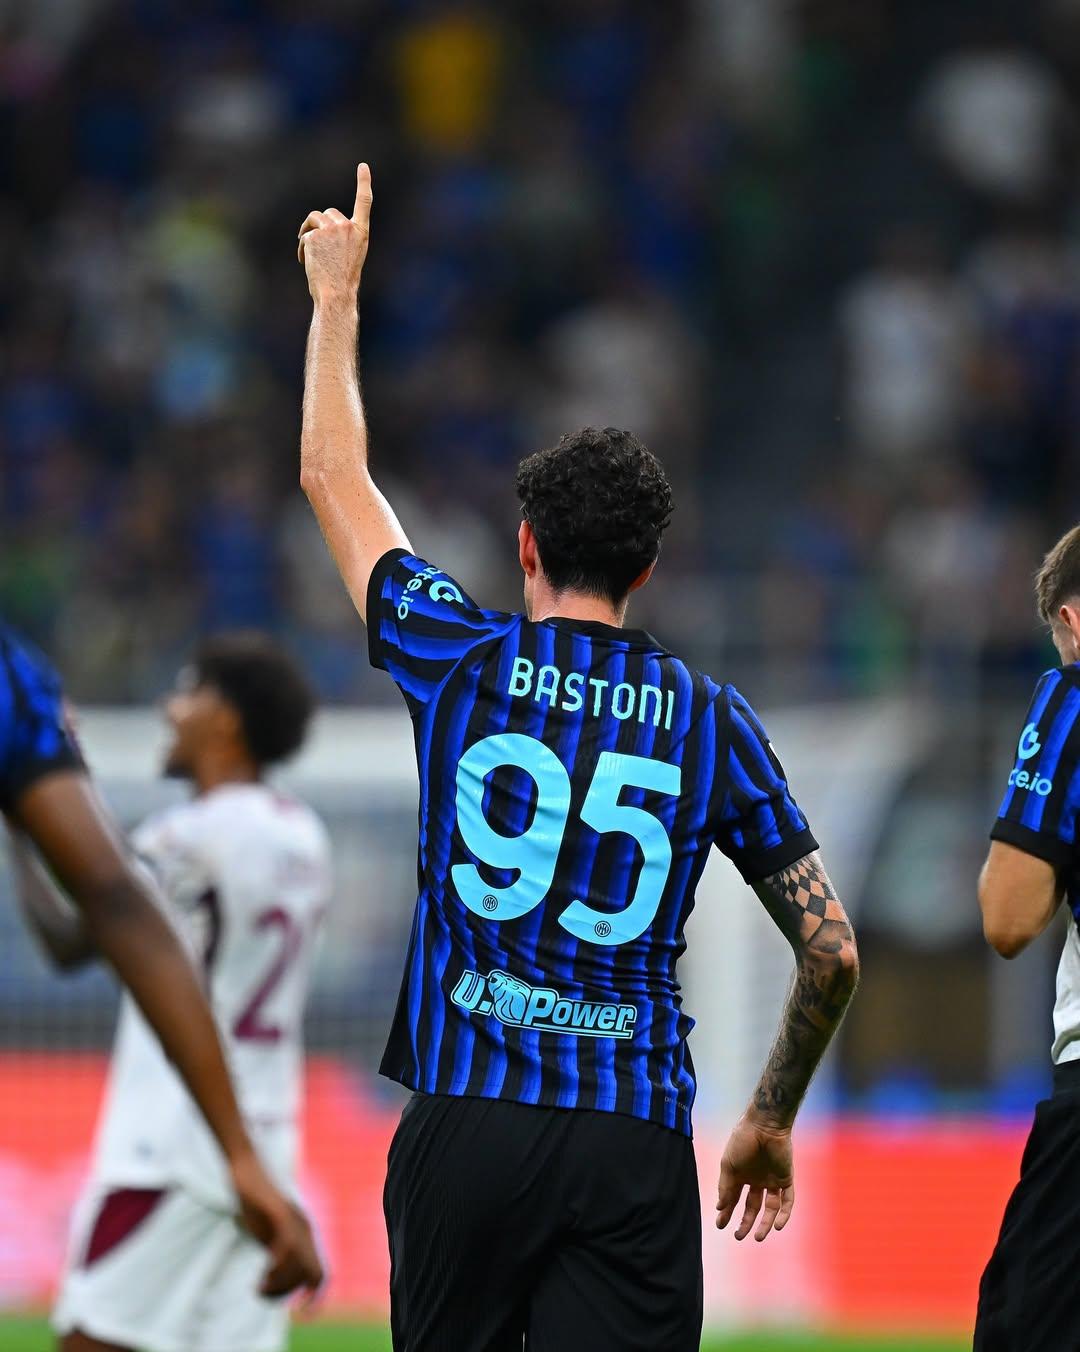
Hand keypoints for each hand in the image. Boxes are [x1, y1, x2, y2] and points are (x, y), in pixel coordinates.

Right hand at [230, 1149, 323, 1301]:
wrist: (246, 1172)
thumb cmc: (256, 1204)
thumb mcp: (270, 1234)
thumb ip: (278, 1252)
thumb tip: (278, 1279)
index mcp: (305, 1235)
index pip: (320, 1274)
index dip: (314, 1297)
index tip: (300, 1313)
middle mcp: (305, 1229)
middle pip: (314, 1275)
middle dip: (289, 1292)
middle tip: (264, 1292)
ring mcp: (294, 1221)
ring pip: (300, 1265)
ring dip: (280, 1284)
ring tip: (260, 1287)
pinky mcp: (279, 1213)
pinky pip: (287, 1246)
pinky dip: (277, 1267)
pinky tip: (261, 1275)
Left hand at [297, 162, 372, 303]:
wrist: (336, 293)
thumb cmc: (344, 279)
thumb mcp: (351, 255)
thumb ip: (343, 236)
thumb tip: (319, 225)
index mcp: (361, 233)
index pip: (364, 203)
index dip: (364, 183)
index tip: (363, 167)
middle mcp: (348, 227)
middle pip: (329, 213)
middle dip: (320, 225)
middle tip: (317, 245)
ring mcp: (331, 230)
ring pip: (314, 219)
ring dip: (308, 230)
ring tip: (308, 251)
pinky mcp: (315, 235)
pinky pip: (305, 235)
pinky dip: (303, 248)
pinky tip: (306, 262)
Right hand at [715, 1113, 793, 1241]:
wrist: (764, 1125)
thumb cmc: (742, 1141)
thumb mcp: (729, 1165)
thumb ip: (725, 1187)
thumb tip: (719, 1207)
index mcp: (740, 1174)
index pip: (733, 1198)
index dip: (727, 1211)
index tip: (720, 1224)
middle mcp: (756, 1179)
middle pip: (751, 1206)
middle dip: (745, 1222)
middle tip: (738, 1236)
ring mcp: (771, 1180)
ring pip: (770, 1207)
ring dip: (765, 1223)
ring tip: (757, 1237)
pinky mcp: (786, 1179)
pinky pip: (787, 1200)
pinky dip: (784, 1214)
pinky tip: (778, 1226)